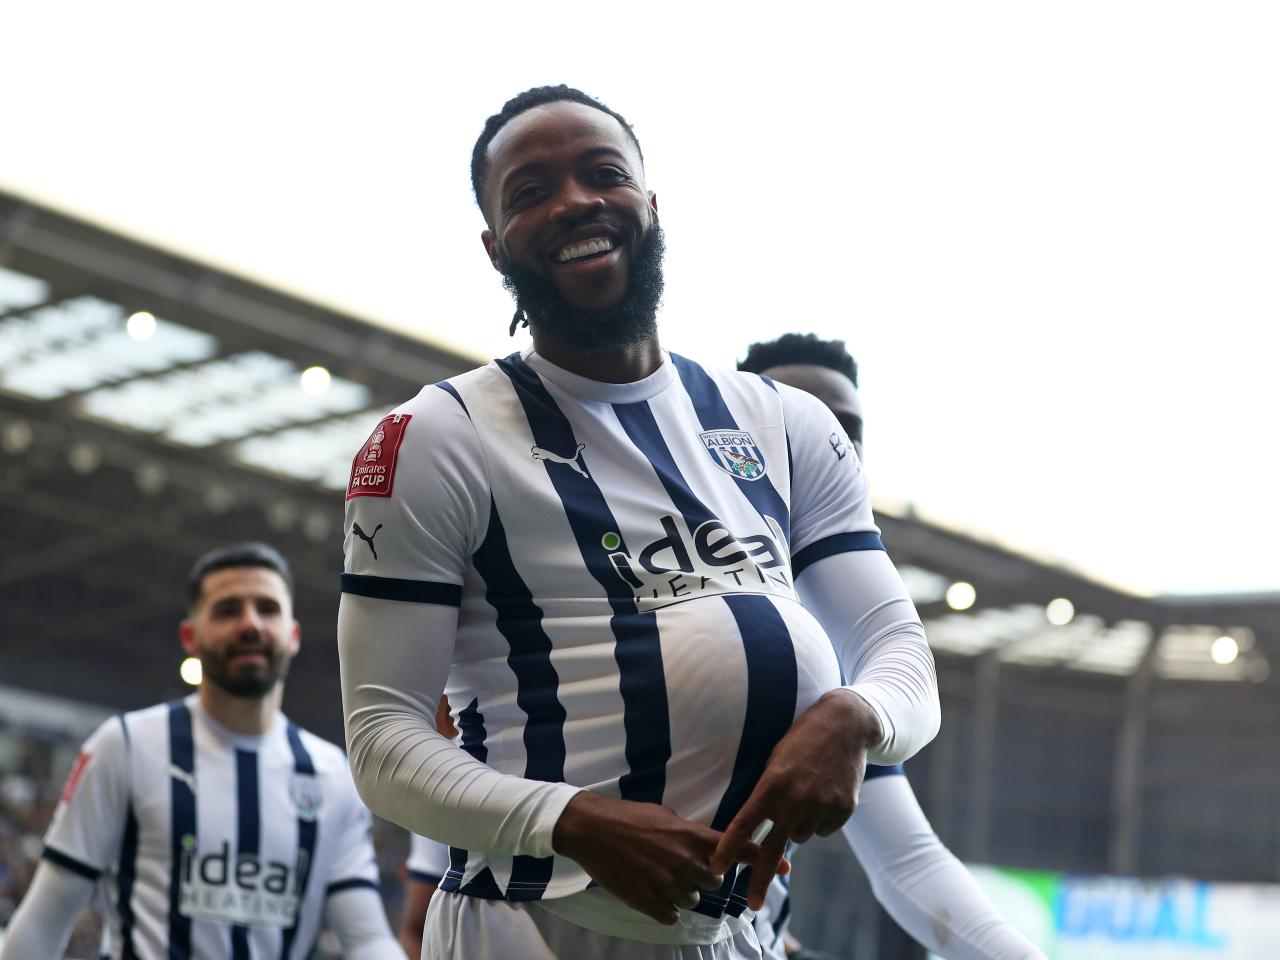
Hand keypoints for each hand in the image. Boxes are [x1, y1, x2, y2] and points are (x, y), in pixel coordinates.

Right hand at [552, 790, 776, 924]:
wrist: (591, 829)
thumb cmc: (629, 817)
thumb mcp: (666, 816)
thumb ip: (690, 835)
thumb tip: (707, 847)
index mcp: (691, 837)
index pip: (737, 849)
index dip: (763, 860)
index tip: (787, 867)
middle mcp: (685, 862)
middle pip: (714, 881)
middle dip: (702, 875)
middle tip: (679, 864)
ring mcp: (667, 884)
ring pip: (692, 899)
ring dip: (681, 890)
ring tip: (657, 872)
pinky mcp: (648, 901)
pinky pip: (671, 914)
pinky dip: (664, 905)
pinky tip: (649, 887)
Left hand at [710, 689, 880, 908]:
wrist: (845, 724)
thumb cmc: (802, 740)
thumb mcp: (776, 760)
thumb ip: (767, 793)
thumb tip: (757, 829)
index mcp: (772, 784)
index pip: (744, 824)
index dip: (728, 849)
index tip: (715, 868)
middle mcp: (796, 799)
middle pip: (773, 849)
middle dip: (760, 879)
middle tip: (752, 906)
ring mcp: (822, 806)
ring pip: (801, 836)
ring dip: (798, 825)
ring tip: (806, 793)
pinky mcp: (844, 809)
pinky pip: (824, 829)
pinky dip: (821, 819)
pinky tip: (825, 794)